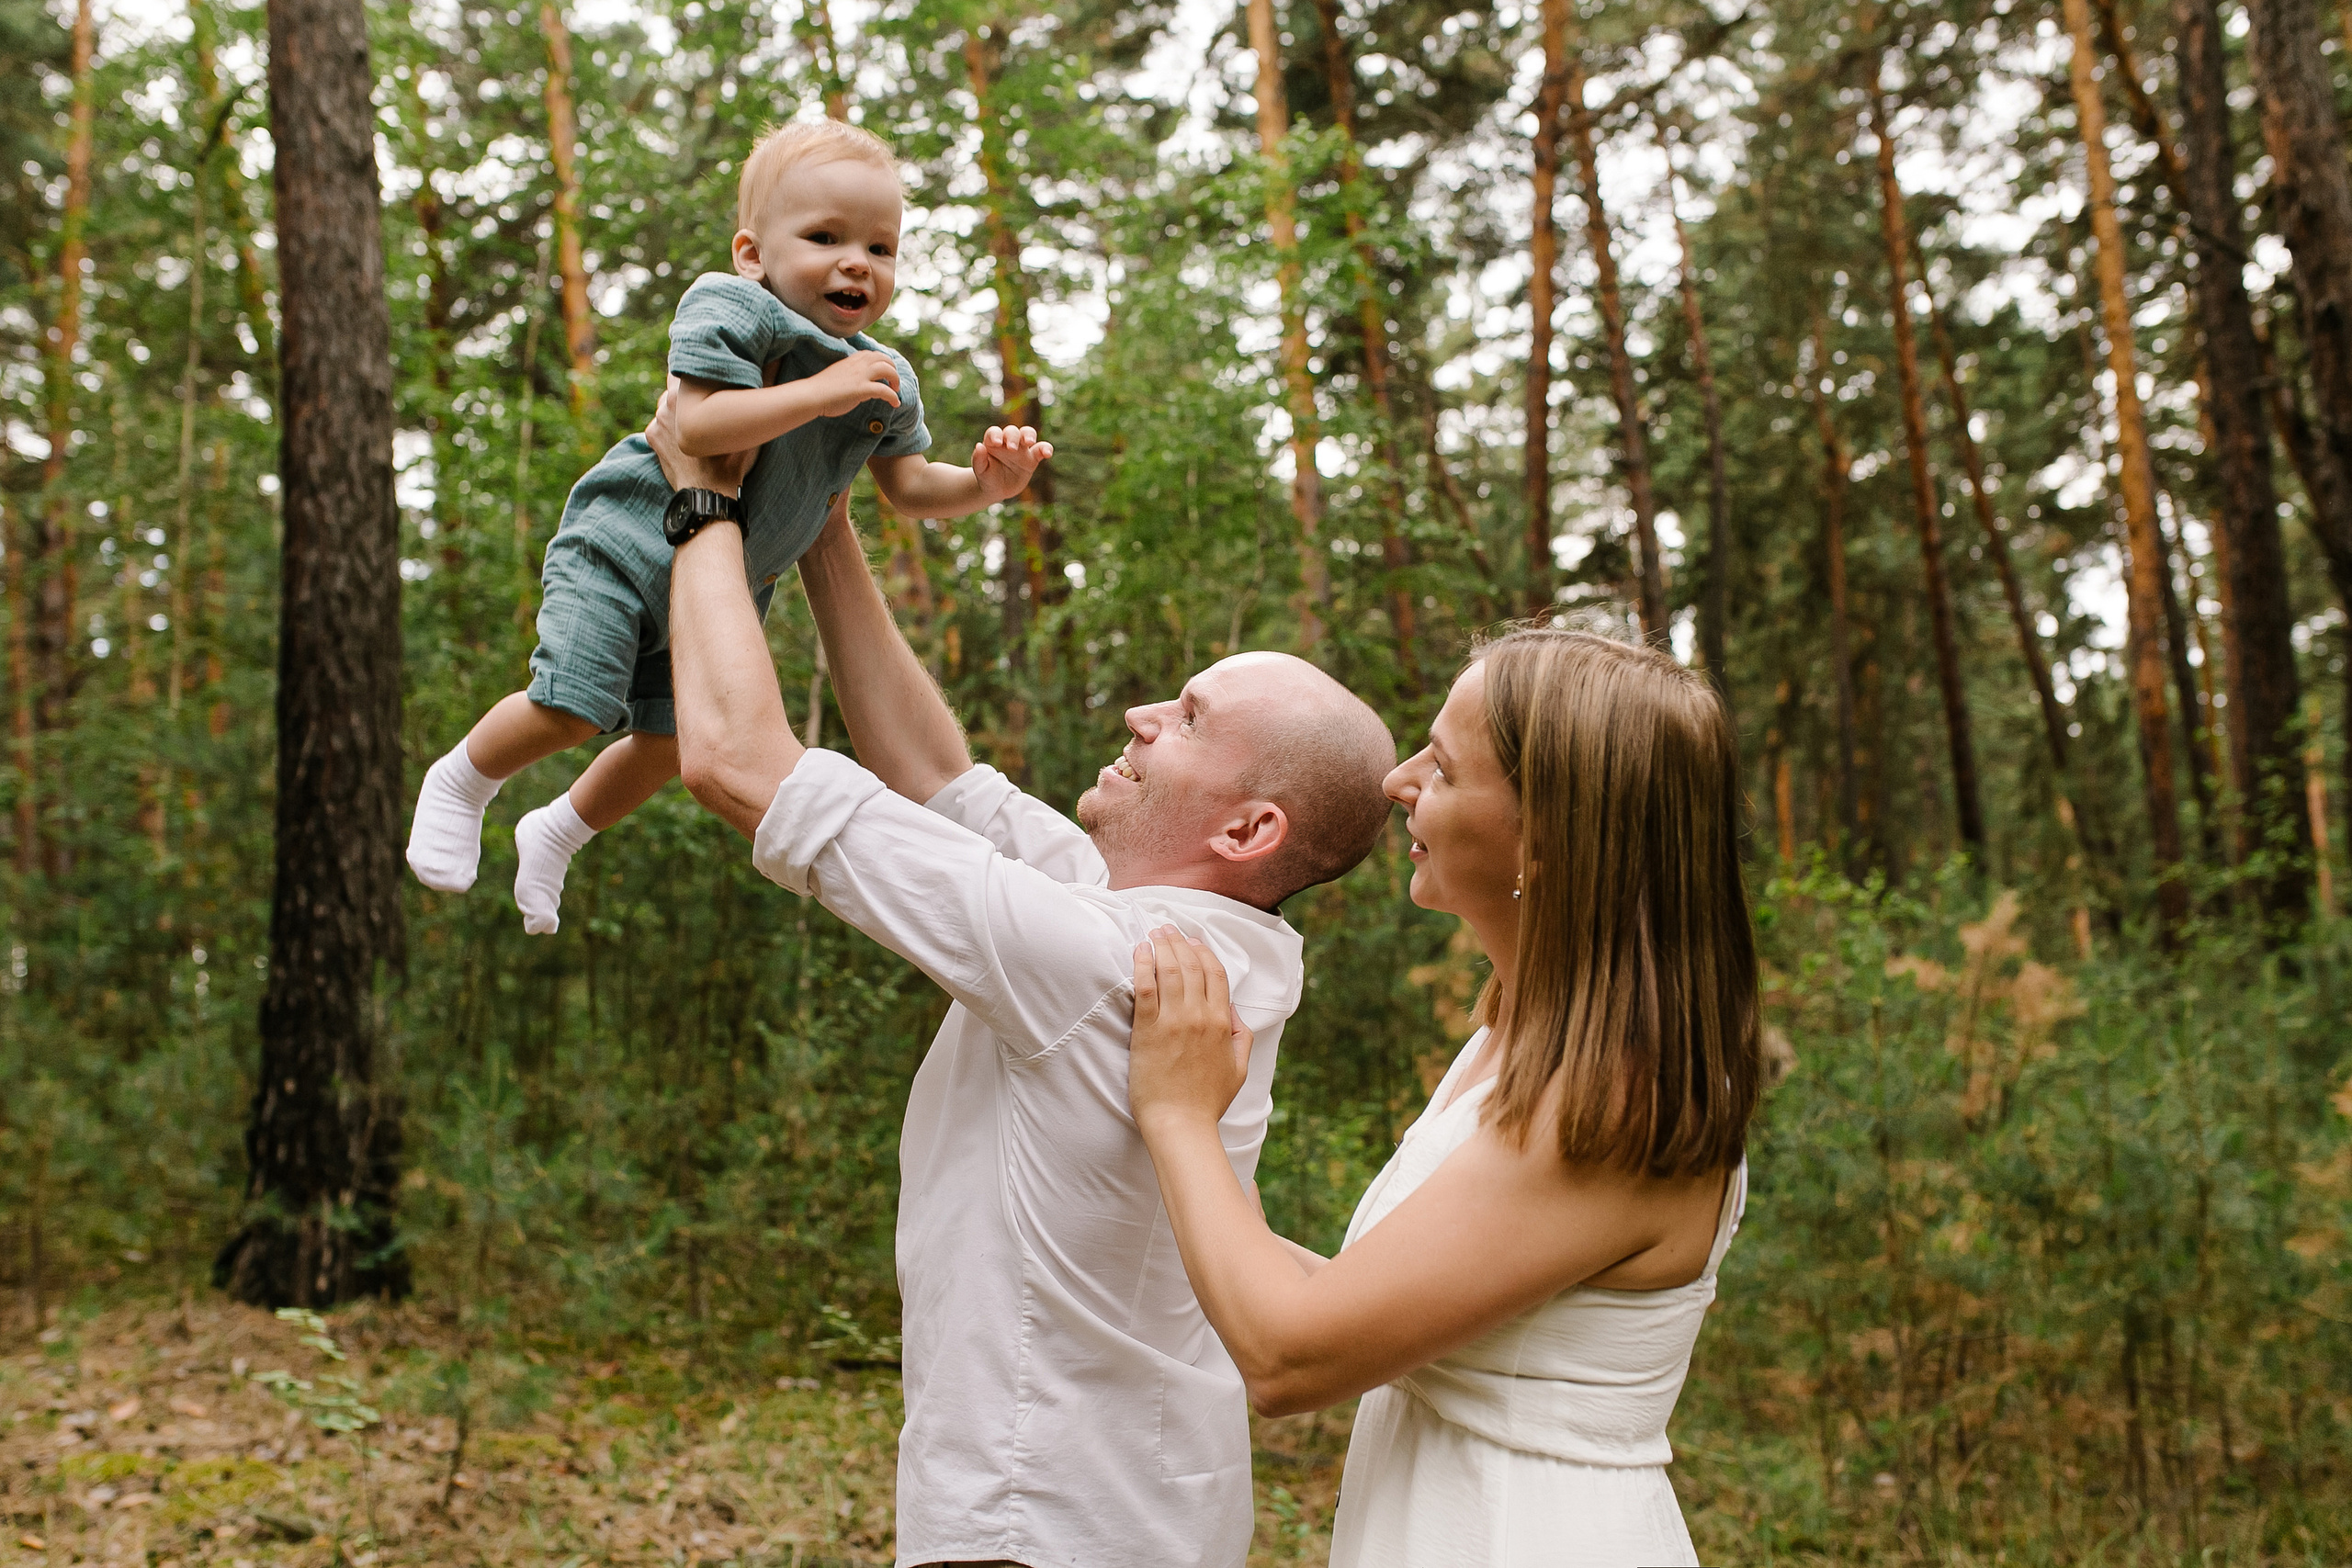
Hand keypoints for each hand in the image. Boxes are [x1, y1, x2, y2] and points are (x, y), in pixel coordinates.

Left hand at [649, 378, 755, 494]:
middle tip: (707, 405)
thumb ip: (759, 390)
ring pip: (668, 407)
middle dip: (689, 394)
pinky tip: (685, 439)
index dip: (701, 374)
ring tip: (697, 425)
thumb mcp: (748, 423)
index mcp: (686, 392)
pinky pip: (660, 424)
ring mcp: (657, 419)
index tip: (711, 379)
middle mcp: (667, 401)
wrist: (709, 493)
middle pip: (677, 388)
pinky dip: (669, 429)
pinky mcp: (651, 435)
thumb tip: (775, 362)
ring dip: (678, 412)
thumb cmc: (730, 458)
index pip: (690, 369)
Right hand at [806, 350, 902, 417]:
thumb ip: (849, 375)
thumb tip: (857, 383)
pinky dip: (893, 397)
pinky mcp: (862, 389)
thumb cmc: (820, 389)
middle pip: (884, 358)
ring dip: (895, 379)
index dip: (882, 361)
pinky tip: (895, 403)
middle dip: (892, 368)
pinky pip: (885, 390)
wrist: (812, 395)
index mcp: (851, 360)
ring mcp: (861, 376)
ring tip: (896, 390)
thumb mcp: (837, 375)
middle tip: (893, 382)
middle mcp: (858, 364)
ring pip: (888, 370)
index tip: (885, 371)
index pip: (872, 354)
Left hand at [971, 425, 1052, 502]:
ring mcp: (1021, 449)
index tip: (996, 443)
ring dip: (1029, 435)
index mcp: (993, 442)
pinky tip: (1048, 454)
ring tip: (1029, 442)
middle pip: (1012, 431)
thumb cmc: (987, 477)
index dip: (995, 435)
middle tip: (1012, 448)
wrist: (997, 489)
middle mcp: (1008, 442)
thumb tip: (979, 446)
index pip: (994, 432)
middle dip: (1013, 436)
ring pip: (1027, 433)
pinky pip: (1041, 449)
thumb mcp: (980, 471)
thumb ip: (979, 459)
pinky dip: (1046, 449)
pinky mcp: (1032, 458)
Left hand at [1129, 926, 1251, 1135]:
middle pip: (1191, 967)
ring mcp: (1173, 1022)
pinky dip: (1142, 966)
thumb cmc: (1207, 1102)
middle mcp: (1200, 1017)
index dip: (1204, 953)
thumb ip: (1241, 1038)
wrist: (1180, 1124)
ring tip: (1153, 933)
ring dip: (1162, 947)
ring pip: (1170, 972)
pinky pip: (1145, 989)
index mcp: (1223, 1024)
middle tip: (1167, 929)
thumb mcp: (1239, 1070)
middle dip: (1179, 943)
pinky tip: (1139, 951)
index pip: (1215, 975)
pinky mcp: (1148, 1031)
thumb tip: (1235, 1012)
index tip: (1192, 941)